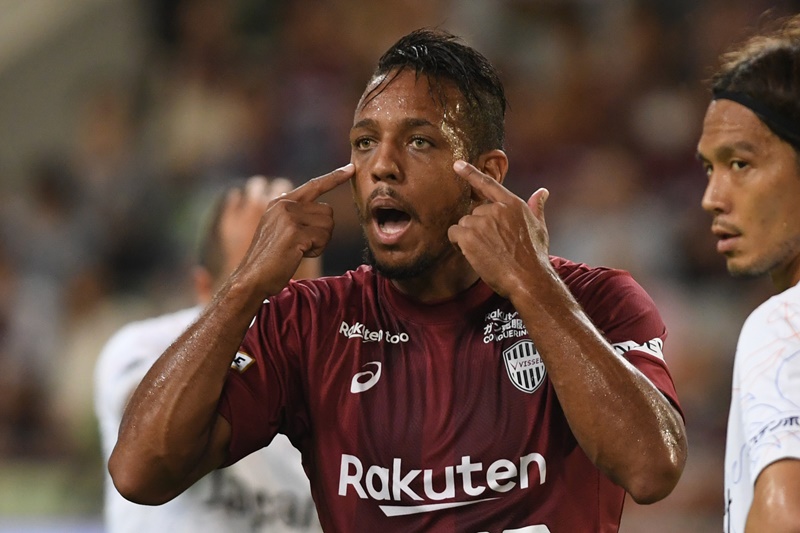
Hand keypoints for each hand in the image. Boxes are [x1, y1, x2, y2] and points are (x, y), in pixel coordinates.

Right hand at [233, 164, 353, 295]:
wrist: (251, 277)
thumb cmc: (270, 259)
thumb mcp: (279, 229)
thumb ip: (296, 215)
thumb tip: (323, 209)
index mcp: (280, 202)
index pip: (313, 185)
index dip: (334, 177)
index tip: (351, 168)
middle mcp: (284, 205)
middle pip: (328, 211)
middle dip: (322, 231)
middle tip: (302, 245)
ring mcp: (288, 217)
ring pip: (328, 225)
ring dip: (320, 242)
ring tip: (298, 250)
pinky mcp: (295, 232)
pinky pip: (323, 238)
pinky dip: (317, 250)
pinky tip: (298, 255)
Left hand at [447, 160, 550, 298]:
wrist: (528, 279)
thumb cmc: (535, 257)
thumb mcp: (540, 228)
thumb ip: (536, 207)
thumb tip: (542, 192)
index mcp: (513, 204)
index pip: (488, 185)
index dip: (471, 173)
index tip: (457, 164)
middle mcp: (496, 209)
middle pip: (474, 213)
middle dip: (478, 228)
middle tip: (492, 246)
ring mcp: (481, 222)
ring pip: (463, 224)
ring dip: (468, 237)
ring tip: (485, 252)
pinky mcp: (469, 236)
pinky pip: (453, 234)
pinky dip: (458, 244)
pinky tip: (473, 254)